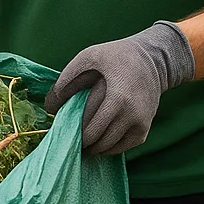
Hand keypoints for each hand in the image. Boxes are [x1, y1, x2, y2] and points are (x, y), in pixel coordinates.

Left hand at [44, 21, 194, 154]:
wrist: (153, 60)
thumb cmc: (117, 56)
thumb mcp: (89, 57)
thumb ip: (67, 78)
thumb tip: (50, 106)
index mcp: (117, 98)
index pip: (90, 128)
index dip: (74, 132)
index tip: (62, 128)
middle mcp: (131, 115)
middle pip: (99, 141)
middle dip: (82, 142)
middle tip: (69, 137)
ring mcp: (140, 124)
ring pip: (110, 147)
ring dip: (94, 147)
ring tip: (81, 139)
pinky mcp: (145, 128)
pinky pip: (123, 147)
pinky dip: (109, 147)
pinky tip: (97, 140)